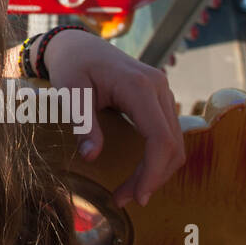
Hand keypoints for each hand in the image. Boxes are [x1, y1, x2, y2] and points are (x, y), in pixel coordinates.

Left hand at [40, 29, 184, 208]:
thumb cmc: (71, 65)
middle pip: (172, 144)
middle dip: (153, 178)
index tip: (135, 197)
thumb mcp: (70, 92)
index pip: (160, 138)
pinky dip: (158, 157)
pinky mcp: (158, 98)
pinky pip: (168, 133)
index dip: (152, 172)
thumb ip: (83, 123)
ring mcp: (162, 91)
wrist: (77, 44)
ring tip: (130, 192)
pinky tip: (140, 173)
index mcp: (139, 85)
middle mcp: (158, 87)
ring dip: (157, 171)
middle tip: (126, 200)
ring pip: (175, 141)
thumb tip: (90, 157)